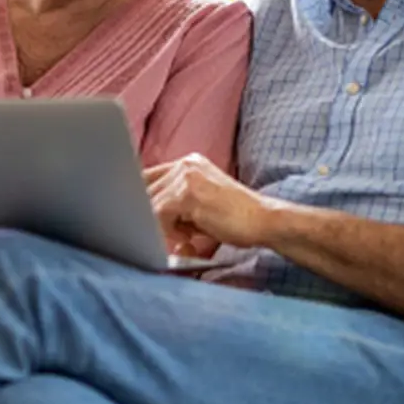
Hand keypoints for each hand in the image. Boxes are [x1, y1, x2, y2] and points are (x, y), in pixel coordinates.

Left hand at [144, 153, 274, 253]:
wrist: (265, 221)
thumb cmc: (236, 219)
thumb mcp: (201, 204)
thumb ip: (175, 204)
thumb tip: (143, 216)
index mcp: (189, 163)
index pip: (148, 176)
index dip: (139, 199)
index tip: (138, 217)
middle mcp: (186, 165)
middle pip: (145, 189)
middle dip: (148, 215)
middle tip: (168, 234)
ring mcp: (186, 177)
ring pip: (150, 203)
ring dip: (161, 226)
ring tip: (186, 238)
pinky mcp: (187, 194)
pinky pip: (159, 215)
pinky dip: (167, 231)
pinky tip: (188, 240)